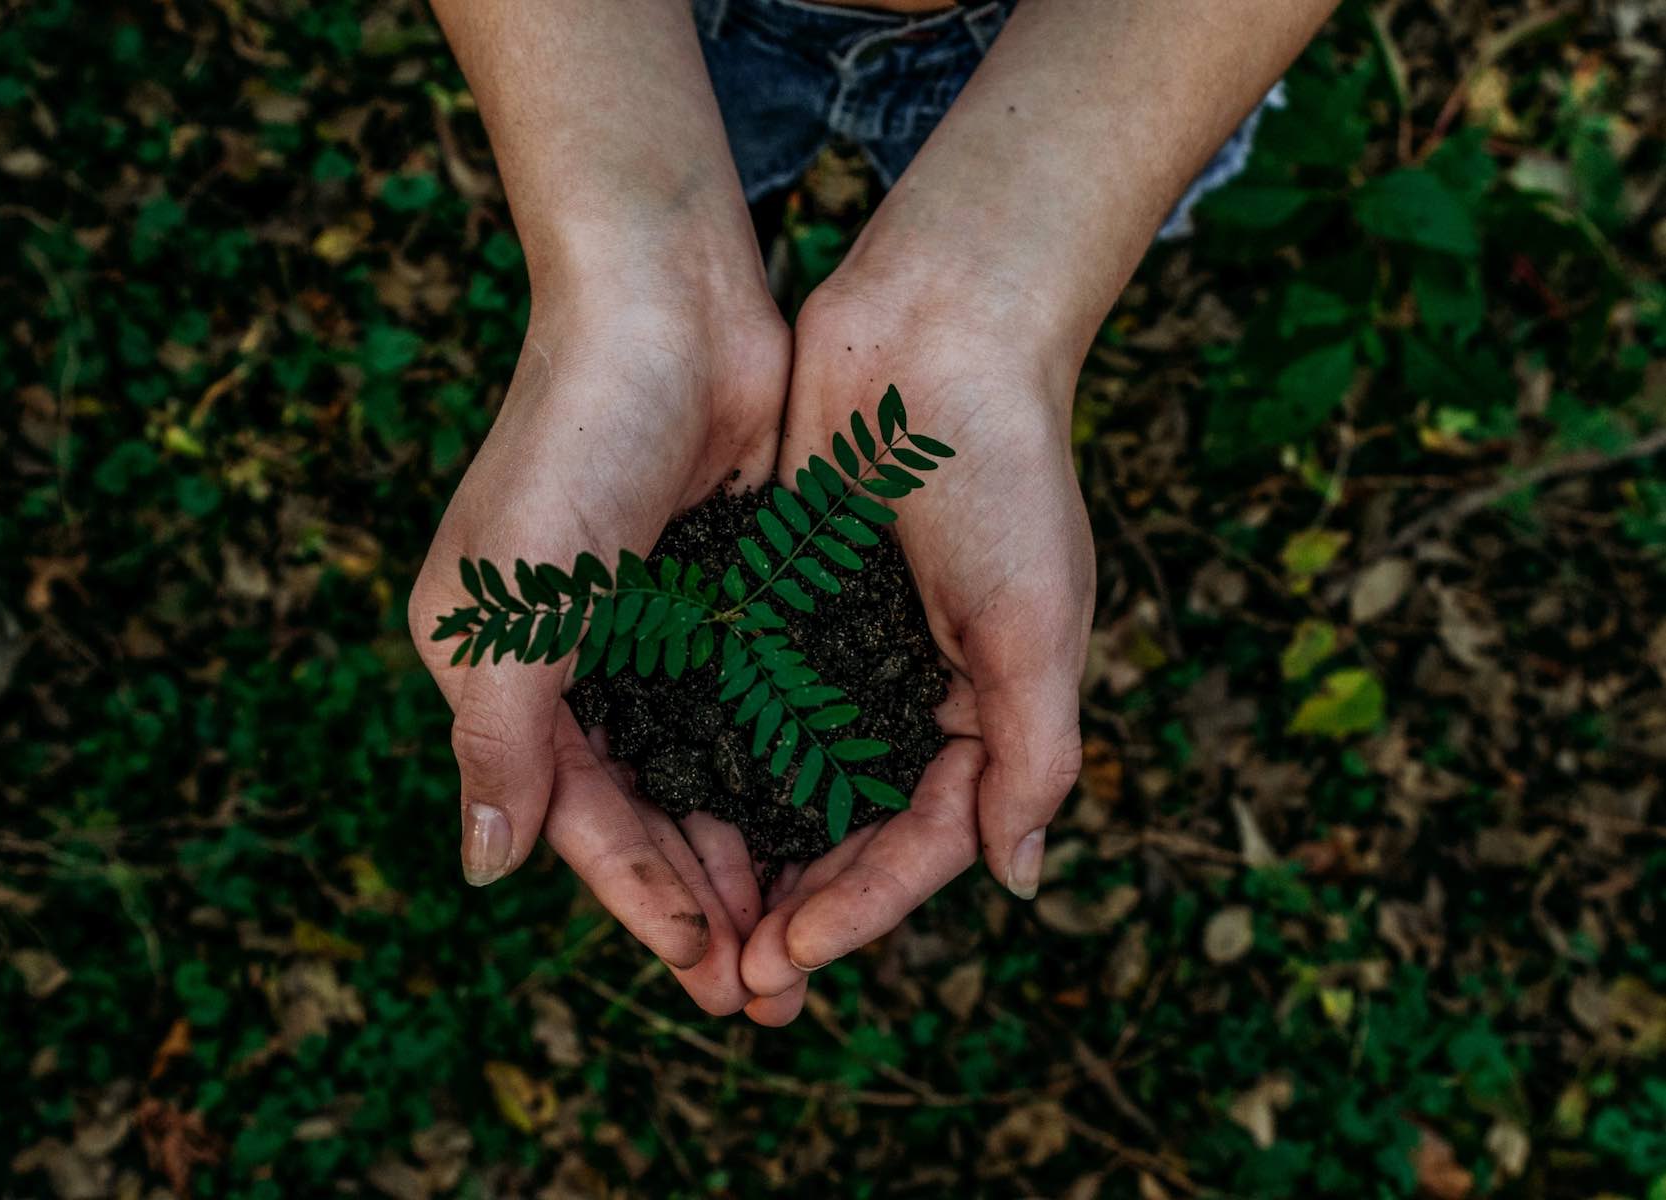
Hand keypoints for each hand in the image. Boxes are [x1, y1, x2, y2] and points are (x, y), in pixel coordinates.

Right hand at [409, 270, 789, 1014]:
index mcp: (506, 672)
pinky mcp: (726, 596)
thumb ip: (499, 741)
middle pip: (647, 812)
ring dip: (751, 852)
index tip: (710, 973)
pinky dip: (785, 771)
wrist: (667, 303)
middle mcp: (577, 663)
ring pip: (707, 774)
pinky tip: (831, 826)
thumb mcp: (514, 604)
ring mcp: (655, 631)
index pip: (579, 818)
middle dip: (705, 901)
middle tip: (771, 990)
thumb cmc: (574, 444)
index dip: (642, 900)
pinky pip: (755, 709)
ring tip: (806, 934)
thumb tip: (484, 871)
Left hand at [737, 251, 1094, 1021]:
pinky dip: (708, 759)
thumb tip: (1017, 881)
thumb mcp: (1037, 621)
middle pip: (845, 832)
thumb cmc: (1004, 471)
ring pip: (783, 782)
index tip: (787, 958)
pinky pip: (739, 702)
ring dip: (743, 854)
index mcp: (981, 711)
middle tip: (730, 982)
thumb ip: (1033, 753)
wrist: (935, 329)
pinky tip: (660, 807)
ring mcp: (839, 651)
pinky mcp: (778, 602)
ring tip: (690, 925)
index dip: (858, 910)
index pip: (919, 843)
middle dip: (793, 908)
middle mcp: (906, 694)